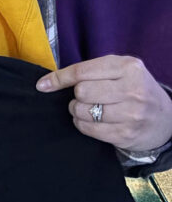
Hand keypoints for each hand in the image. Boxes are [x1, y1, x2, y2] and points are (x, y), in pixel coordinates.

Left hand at [36, 55, 171, 151]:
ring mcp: (131, 113)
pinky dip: (83, 125)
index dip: (58, 78)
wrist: (166, 118)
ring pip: (83, 111)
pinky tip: (92, 121)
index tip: (42, 85)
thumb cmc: (135, 89)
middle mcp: (132, 89)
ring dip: (78, 111)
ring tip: (89, 109)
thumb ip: (91, 71)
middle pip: (81, 92)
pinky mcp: (126, 134)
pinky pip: (89, 129)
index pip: (82, 71)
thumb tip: (47, 82)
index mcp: (128, 67)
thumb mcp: (121, 71)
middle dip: (76, 96)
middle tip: (84, 98)